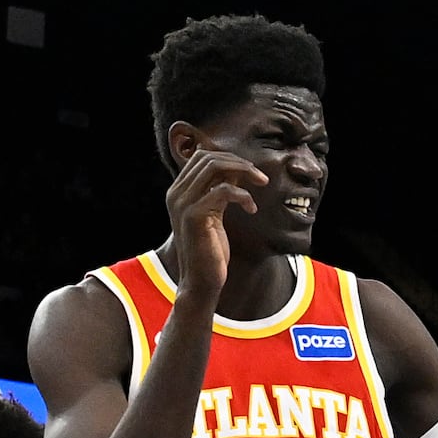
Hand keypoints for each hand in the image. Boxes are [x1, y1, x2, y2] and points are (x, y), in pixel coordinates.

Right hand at [165, 146, 267, 295]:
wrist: (200, 280)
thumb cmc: (210, 248)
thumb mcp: (215, 212)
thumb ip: (219, 189)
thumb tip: (238, 168)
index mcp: (178, 191)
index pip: (202, 156)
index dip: (229, 158)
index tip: (250, 171)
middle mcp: (176, 193)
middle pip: (208, 157)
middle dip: (239, 162)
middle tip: (260, 177)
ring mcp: (183, 203)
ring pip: (215, 167)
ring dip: (244, 171)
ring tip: (261, 184)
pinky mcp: (195, 216)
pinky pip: (224, 190)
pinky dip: (244, 196)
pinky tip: (251, 208)